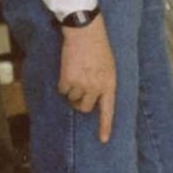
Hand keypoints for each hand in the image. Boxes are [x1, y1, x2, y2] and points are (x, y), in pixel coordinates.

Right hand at [57, 15, 115, 142]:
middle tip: (79, 89)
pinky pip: (62, 90)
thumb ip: (104, 83)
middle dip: (79, 102)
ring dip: (71, 90)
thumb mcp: (109, 66)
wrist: (86, 32)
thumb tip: (96, 99)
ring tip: (76, 73)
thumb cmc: (98, 48)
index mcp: (110, 84)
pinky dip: (62, 83)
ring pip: (72, 99)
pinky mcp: (68, 80)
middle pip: (84, 108)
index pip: (108, 110)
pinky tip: (68, 70)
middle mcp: (96, 87)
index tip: (103, 140)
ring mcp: (82, 85)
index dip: (105, 126)